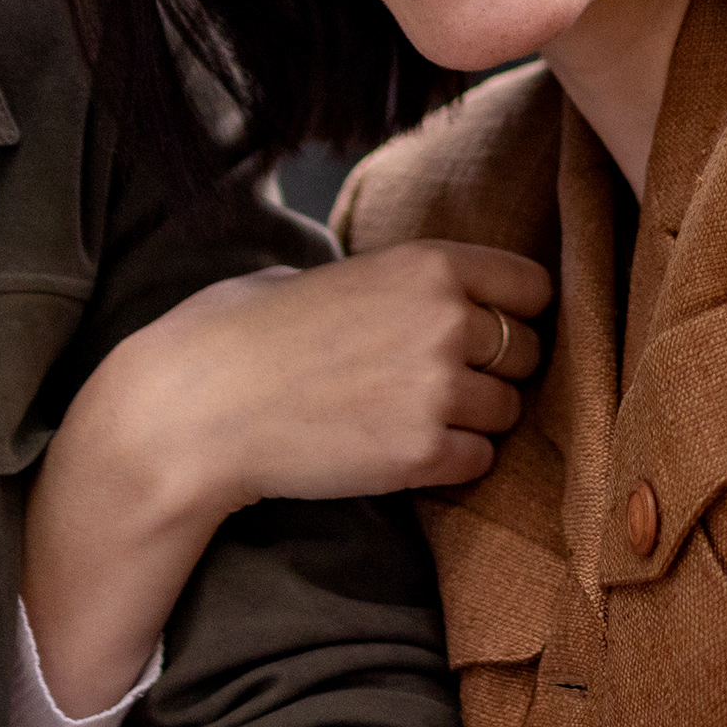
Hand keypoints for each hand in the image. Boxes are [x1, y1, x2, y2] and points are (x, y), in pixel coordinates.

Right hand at [25, 241, 550, 711]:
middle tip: (441, 384)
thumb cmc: (242, 333)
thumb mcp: (325, 273)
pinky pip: (478, 461)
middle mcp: (446, 320)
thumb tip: (422, 292)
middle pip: (527, 351)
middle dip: (495, 370)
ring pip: (507, 411)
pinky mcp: (422, 453)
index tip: (492, 330)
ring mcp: (438, 389)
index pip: (532, 285)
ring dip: (473, 420)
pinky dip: (450, 463)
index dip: (516, 312)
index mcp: (427, 263)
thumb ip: (392, 282)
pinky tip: (401, 453)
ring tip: (412, 419)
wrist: (194, 409)